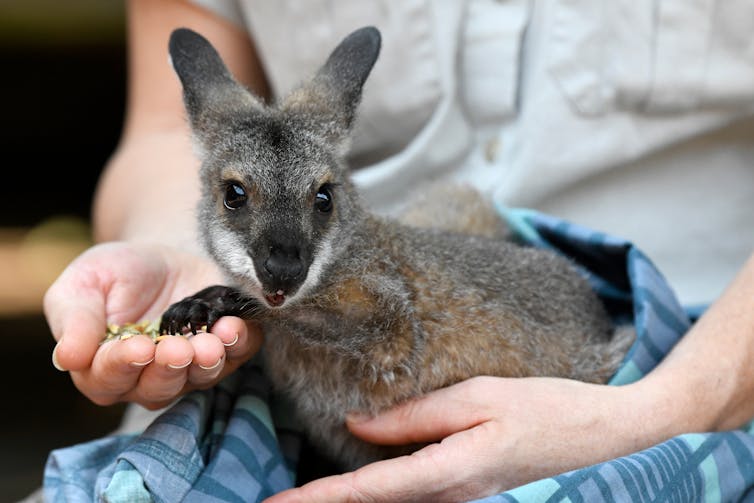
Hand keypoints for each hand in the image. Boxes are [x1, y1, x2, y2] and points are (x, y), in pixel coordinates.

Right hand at [45, 241, 262, 408]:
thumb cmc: (116, 273)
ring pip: (198, 379)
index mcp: (103, 367)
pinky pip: (237, 357)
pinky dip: (239, 344)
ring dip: (206, 363)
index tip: (137, 347)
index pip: (107, 379)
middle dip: (169, 369)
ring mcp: (190, 369)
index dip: (121, 366)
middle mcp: (147, 377)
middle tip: (178, 349)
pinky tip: (234, 327)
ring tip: (211, 343)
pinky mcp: (226, 351)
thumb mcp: (84, 284)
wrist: (162, 256)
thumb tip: (67, 358)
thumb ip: (74, 320)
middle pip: (156, 388)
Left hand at [266, 375, 683, 502]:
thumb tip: (357, 425)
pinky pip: (414, 492)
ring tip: (307, 490)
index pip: (369, 489)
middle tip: (278, 498)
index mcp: (450, 472)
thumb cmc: (544, 407)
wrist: (601, 433)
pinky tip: (361, 481)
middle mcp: (452, 496)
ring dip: (350, 497)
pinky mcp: (469, 488)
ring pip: (393, 502)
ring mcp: (462, 497)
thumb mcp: (477, 397)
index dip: (320, 498)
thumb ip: (414, 416)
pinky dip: (379, 490)